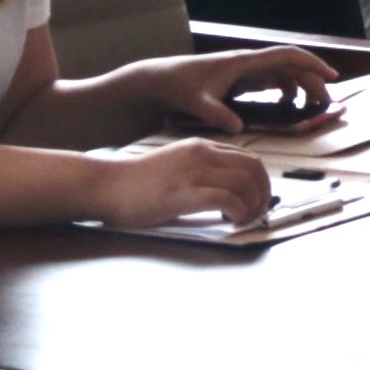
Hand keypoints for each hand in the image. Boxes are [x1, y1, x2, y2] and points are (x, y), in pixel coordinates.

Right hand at [85, 135, 274, 228]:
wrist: (106, 184)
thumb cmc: (136, 183)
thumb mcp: (175, 165)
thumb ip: (200, 172)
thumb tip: (229, 192)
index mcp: (201, 147)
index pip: (248, 159)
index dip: (260, 183)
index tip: (256, 202)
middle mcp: (201, 154)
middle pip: (254, 169)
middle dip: (263, 194)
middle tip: (256, 214)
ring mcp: (193, 172)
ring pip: (245, 182)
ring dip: (252, 205)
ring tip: (243, 220)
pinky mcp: (183, 193)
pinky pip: (227, 198)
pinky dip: (237, 212)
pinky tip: (230, 221)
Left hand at [141, 48, 342, 136]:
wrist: (161, 80)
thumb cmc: (179, 87)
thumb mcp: (198, 104)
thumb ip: (218, 115)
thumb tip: (238, 130)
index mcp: (244, 63)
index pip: (287, 56)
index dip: (312, 64)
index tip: (332, 76)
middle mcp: (249, 63)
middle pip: (292, 66)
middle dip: (313, 80)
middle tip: (326, 101)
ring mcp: (246, 70)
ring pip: (284, 73)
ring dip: (301, 85)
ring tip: (312, 104)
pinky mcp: (241, 79)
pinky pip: (272, 80)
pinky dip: (286, 89)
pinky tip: (286, 104)